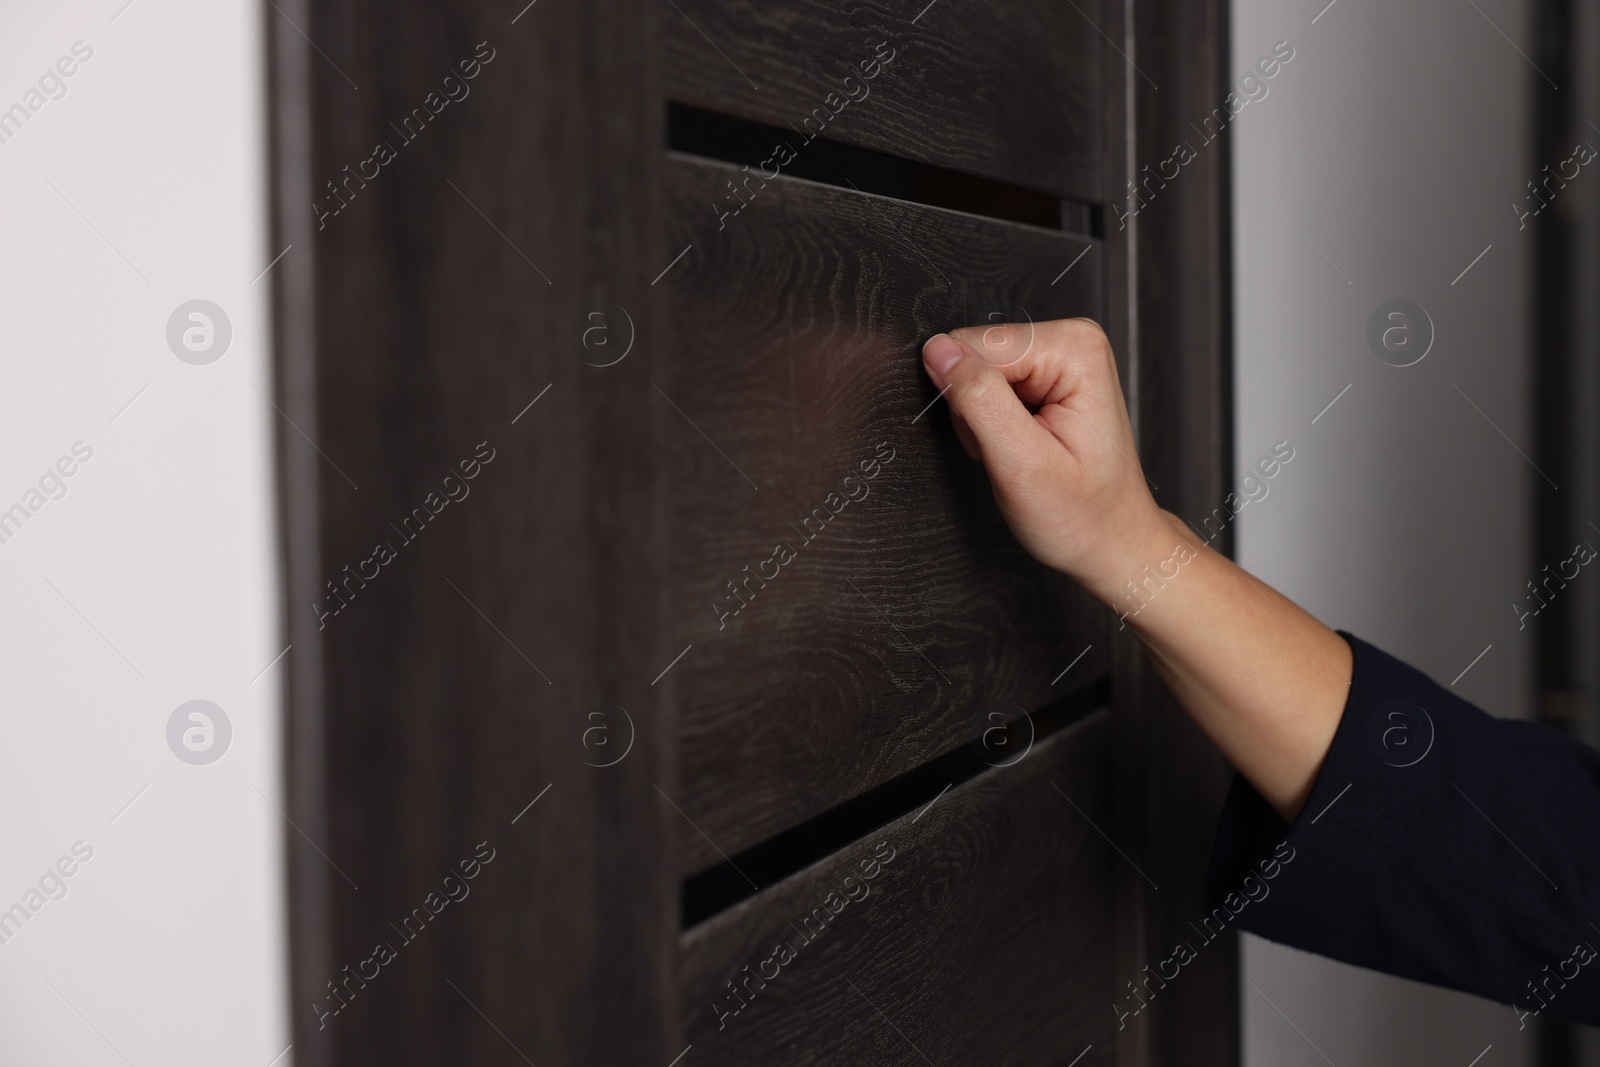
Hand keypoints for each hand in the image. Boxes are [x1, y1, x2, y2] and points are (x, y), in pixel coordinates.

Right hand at [920, 318, 1170, 604]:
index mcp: (1075, 349)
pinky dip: (990, 424)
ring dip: (981, 422)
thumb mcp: (1021, 464)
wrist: (1111, 541)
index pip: (974, 346)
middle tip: (1012, 452)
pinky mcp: (1046, 375)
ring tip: (1019, 453)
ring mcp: (1060, 356)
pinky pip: (987, 386)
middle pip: (974, 354)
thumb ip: (977, 399)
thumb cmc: (1082, 514)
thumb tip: (937, 350)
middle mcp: (1072, 340)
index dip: (969, 401)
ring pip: (974, 372)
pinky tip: (1020, 446)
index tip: (1003, 440)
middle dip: (975, 410)